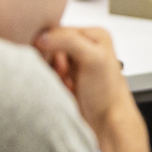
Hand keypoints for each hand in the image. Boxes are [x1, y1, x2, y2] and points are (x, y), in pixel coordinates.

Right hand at [34, 27, 151, 151]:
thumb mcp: (94, 59)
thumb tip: (43, 36)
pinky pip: (45, 75)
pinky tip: (64, 89)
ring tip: (66, 82)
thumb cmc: (107, 93)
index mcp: (94, 34)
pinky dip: (49, 82)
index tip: (59, 62)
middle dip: (50, 61)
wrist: (107, 121)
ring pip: (44, 61)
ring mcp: (74, 62)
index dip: (50, 46)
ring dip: (49, 73)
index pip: (57, 29)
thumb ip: (70, 41)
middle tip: (65, 74)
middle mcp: (84, 46)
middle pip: (48, 45)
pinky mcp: (65, 78)